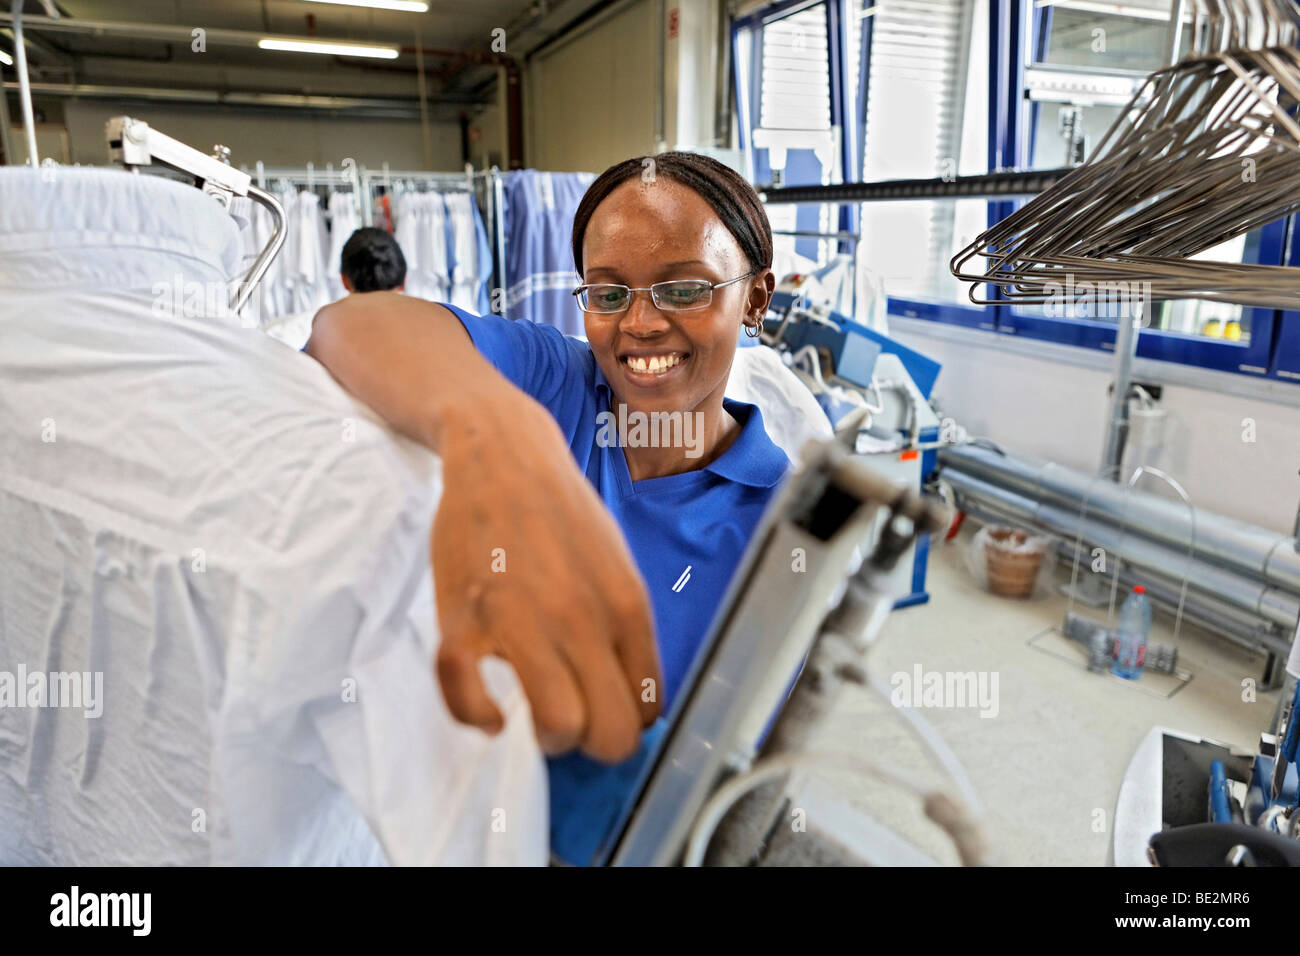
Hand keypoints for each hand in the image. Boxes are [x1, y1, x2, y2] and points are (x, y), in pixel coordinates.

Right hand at [431, 395, 661, 762]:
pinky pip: (471, 703)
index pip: (646, 710)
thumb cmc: (560, 512)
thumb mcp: (618, 565)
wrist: (501, 456)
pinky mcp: (464, 623)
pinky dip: (479, 717)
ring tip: (531, 710)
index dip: (624, 722)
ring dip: (546, 735)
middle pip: (610, 735)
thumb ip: (627, 630)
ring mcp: (521, 624)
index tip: (602, 708)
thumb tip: (634, 696)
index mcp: (626, 608)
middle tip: (571, 717)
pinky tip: (489, 706)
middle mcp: (580, 621)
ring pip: (557, 727)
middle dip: (592, 742)